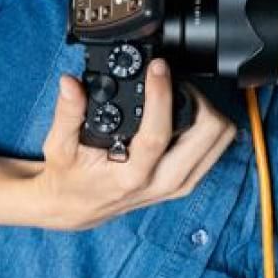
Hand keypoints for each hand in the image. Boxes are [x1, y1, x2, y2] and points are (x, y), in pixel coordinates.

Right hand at [29, 59, 234, 229]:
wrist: (74, 209)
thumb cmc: (68, 178)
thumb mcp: (58, 146)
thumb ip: (66, 113)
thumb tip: (70, 83)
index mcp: (130, 175)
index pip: (158, 134)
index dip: (161, 95)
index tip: (157, 68)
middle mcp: (161, 182)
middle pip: (208, 136)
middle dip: (197, 100)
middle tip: (173, 82)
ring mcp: (177, 185)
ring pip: (219, 142)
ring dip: (206, 112)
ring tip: (179, 95)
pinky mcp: (184, 183)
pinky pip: (214, 150)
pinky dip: (207, 128)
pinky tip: (183, 114)